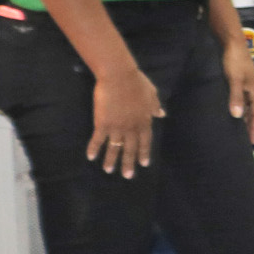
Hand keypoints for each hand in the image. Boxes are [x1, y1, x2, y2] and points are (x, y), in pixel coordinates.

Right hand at [89, 62, 165, 176]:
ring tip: (109, 171)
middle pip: (131, 148)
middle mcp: (132, 127)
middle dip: (129, 163)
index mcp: (144, 120)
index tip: (144, 164)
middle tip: (128, 176)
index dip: (144, 152)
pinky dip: (94, 148)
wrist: (119, 77)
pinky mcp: (102, 123)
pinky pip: (98, 139)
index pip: (145, 140)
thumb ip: (155, 106)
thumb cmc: (137, 82)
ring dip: (112, 160)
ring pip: (115, 147)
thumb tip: (162, 114)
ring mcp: (117, 126)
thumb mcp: (152, 94)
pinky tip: (91, 157)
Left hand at [224, 42, 253, 144]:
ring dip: (245, 117)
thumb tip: (237, 116)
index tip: (252, 142)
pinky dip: (240, 108)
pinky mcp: (242, 82)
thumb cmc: (234, 61)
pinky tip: (233, 110)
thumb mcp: (234, 81)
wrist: (233, 44)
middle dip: (251, 126)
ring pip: (249, 106)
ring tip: (239, 128)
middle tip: (246, 139)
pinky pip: (244, 100)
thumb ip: (236, 98)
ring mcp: (249, 86)